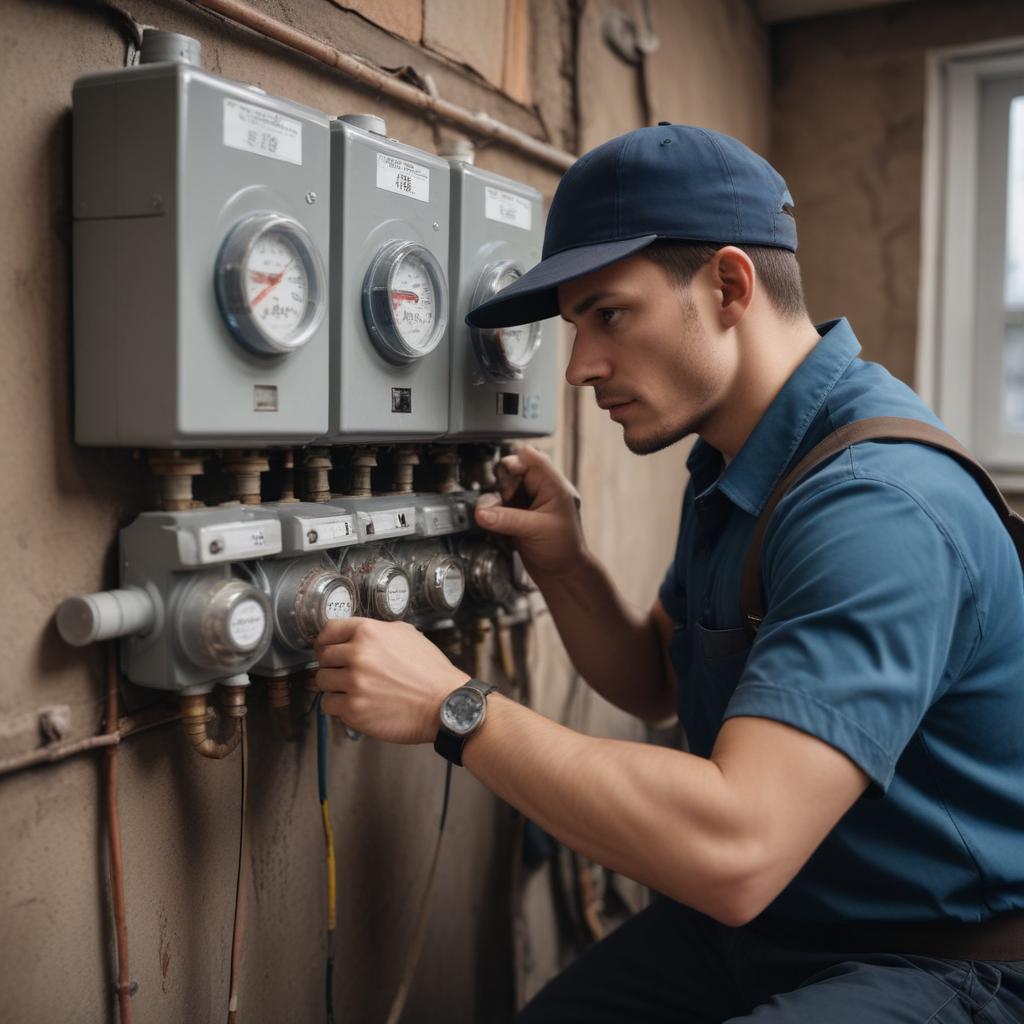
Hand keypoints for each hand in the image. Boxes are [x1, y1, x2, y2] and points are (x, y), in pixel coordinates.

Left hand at [314, 617, 468, 743]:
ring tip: (354, 690)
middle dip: (333, 665)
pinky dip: (339, 706)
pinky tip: (357, 704)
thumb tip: (353, 636)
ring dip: (335, 686)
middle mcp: (358, 655)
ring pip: (322, 682)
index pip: (329, 631)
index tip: (325, 648)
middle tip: (347, 673)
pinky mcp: (353, 710)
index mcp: (368, 632)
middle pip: (323, 658)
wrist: (444, 704)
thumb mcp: (407, 634)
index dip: (325, 641)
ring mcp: (354, 683)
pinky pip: (329, 705)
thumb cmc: (430, 671)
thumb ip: (376, 631)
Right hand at [474, 445, 585, 578]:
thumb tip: (481, 512)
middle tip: (499, 502)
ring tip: (491, 516)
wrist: (562, 574)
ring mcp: (527, 503)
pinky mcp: (516, 516)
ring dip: (494, 502)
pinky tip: (494, 523)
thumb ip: (507, 519)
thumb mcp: (536, 530)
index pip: (530, 458)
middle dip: (500, 486)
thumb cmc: (563, 550)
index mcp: (553, 485)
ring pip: (501, 490)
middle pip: (511, 473)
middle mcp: (539, 490)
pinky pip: (498, 507)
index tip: (500, 477)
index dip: (513, 463)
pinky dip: (492, 512)